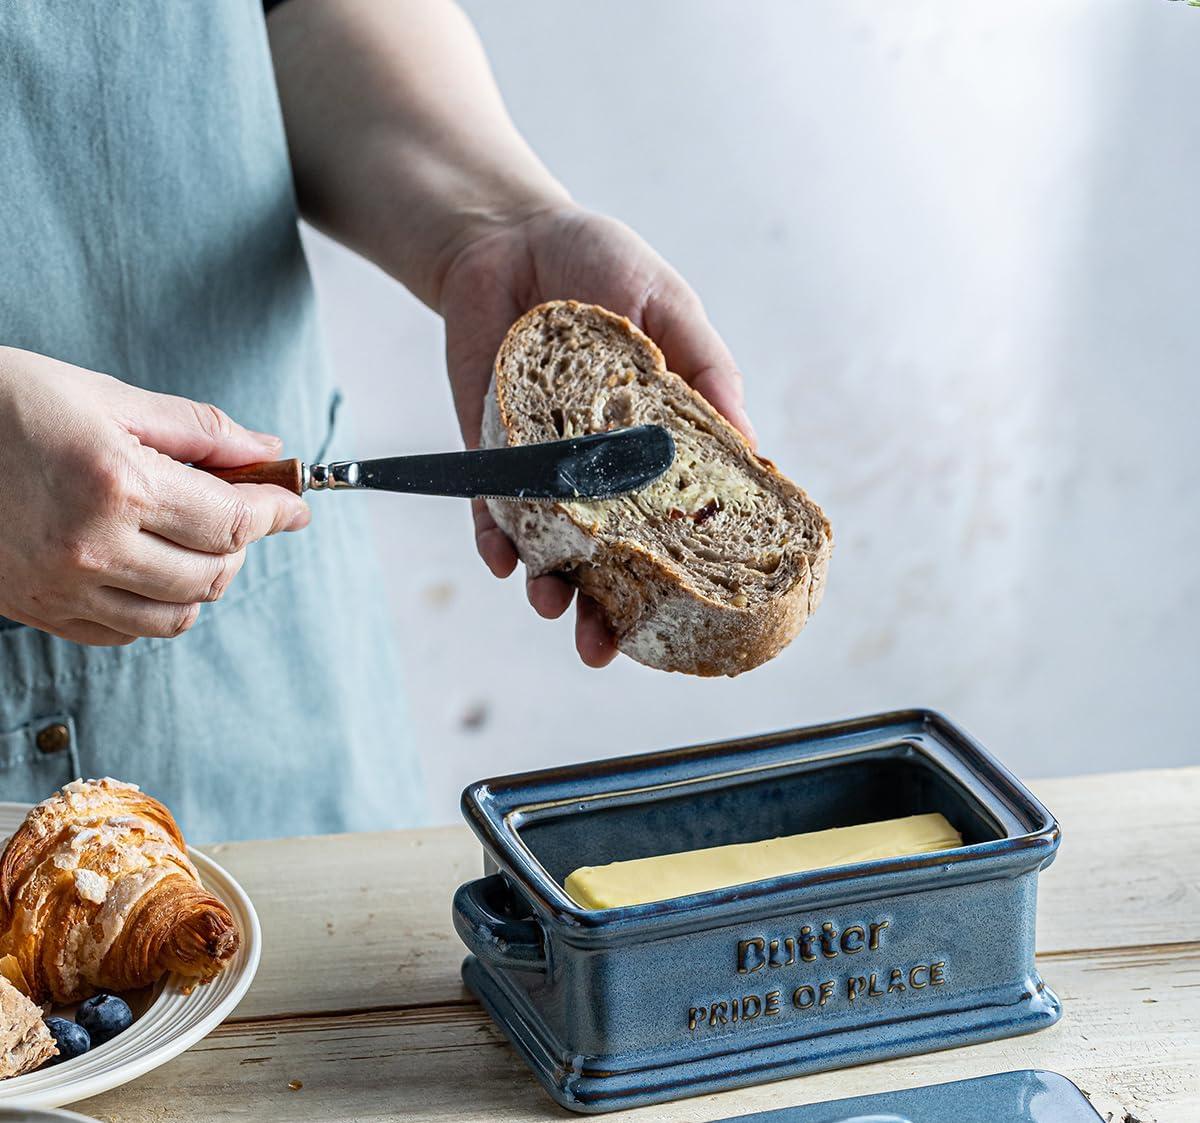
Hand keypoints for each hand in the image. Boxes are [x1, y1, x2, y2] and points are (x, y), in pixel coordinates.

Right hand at [0, 348, 309, 645]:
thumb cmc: (5, 402)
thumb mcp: (104, 395)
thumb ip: (197, 430)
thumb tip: (266, 453)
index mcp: (115, 484)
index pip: (232, 521)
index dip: (276, 513)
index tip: (294, 505)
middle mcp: (93, 546)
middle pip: (213, 574)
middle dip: (239, 544)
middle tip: (234, 509)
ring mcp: (64, 587)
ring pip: (177, 615)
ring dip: (202, 581)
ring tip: (190, 539)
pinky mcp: (41, 611)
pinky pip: (128, 633)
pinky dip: (154, 607)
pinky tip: (144, 566)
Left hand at [438, 205, 752, 667]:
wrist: (508, 236)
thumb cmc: (600, 266)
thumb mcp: (669, 310)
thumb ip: (706, 376)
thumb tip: (753, 450)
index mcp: (653, 447)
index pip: (674, 525)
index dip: (681, 577)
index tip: (692, 619)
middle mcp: (600, 471)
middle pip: (608, 558)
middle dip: (605, 611)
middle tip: (604, 647)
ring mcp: (543, 468)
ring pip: (549, 547)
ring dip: (549, 587)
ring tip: (553, 608)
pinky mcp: (489, 454)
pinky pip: (490, 509)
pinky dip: (494, 539)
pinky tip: (503, 563)